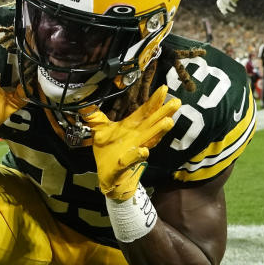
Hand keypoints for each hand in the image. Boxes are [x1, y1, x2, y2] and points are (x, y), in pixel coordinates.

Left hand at [80, 85, 180, 200]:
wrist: (105, 175)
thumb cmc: (107, 152)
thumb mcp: (99, 131)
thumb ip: (96, 118)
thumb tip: (88, 104)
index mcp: (130, 127)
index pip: (144, 112)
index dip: (153, 101)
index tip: (163, 88)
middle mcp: (136, 138)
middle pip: (152, 123)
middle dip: (164, 113)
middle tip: (176, 102)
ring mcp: (132, 151)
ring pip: (148, 140)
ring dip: (158, 132)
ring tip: (168, 122)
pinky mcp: (124, 164)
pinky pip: (130, 160)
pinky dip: (137, 156)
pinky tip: (143, 151)